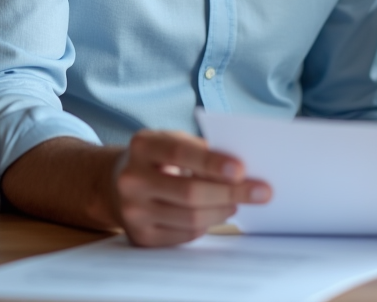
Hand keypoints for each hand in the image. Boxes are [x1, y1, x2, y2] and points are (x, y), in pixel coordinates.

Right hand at [113, 129, 271, 246]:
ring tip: (239, 202)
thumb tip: (242, 172)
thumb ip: (200, 150)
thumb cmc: (159, 158)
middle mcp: (131, 179)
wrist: (115, 183)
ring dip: (223, 211)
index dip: (211, 162)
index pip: (179, 153)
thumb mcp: (172, 140)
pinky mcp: (139, 236)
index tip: (241, 170)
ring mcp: (132, 211)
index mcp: (142, 146)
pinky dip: (207, 225)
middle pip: (189, 192)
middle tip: (261, 192)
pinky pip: (185, 235)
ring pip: (191, 218)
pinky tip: (217, 213)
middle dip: (231, 192)